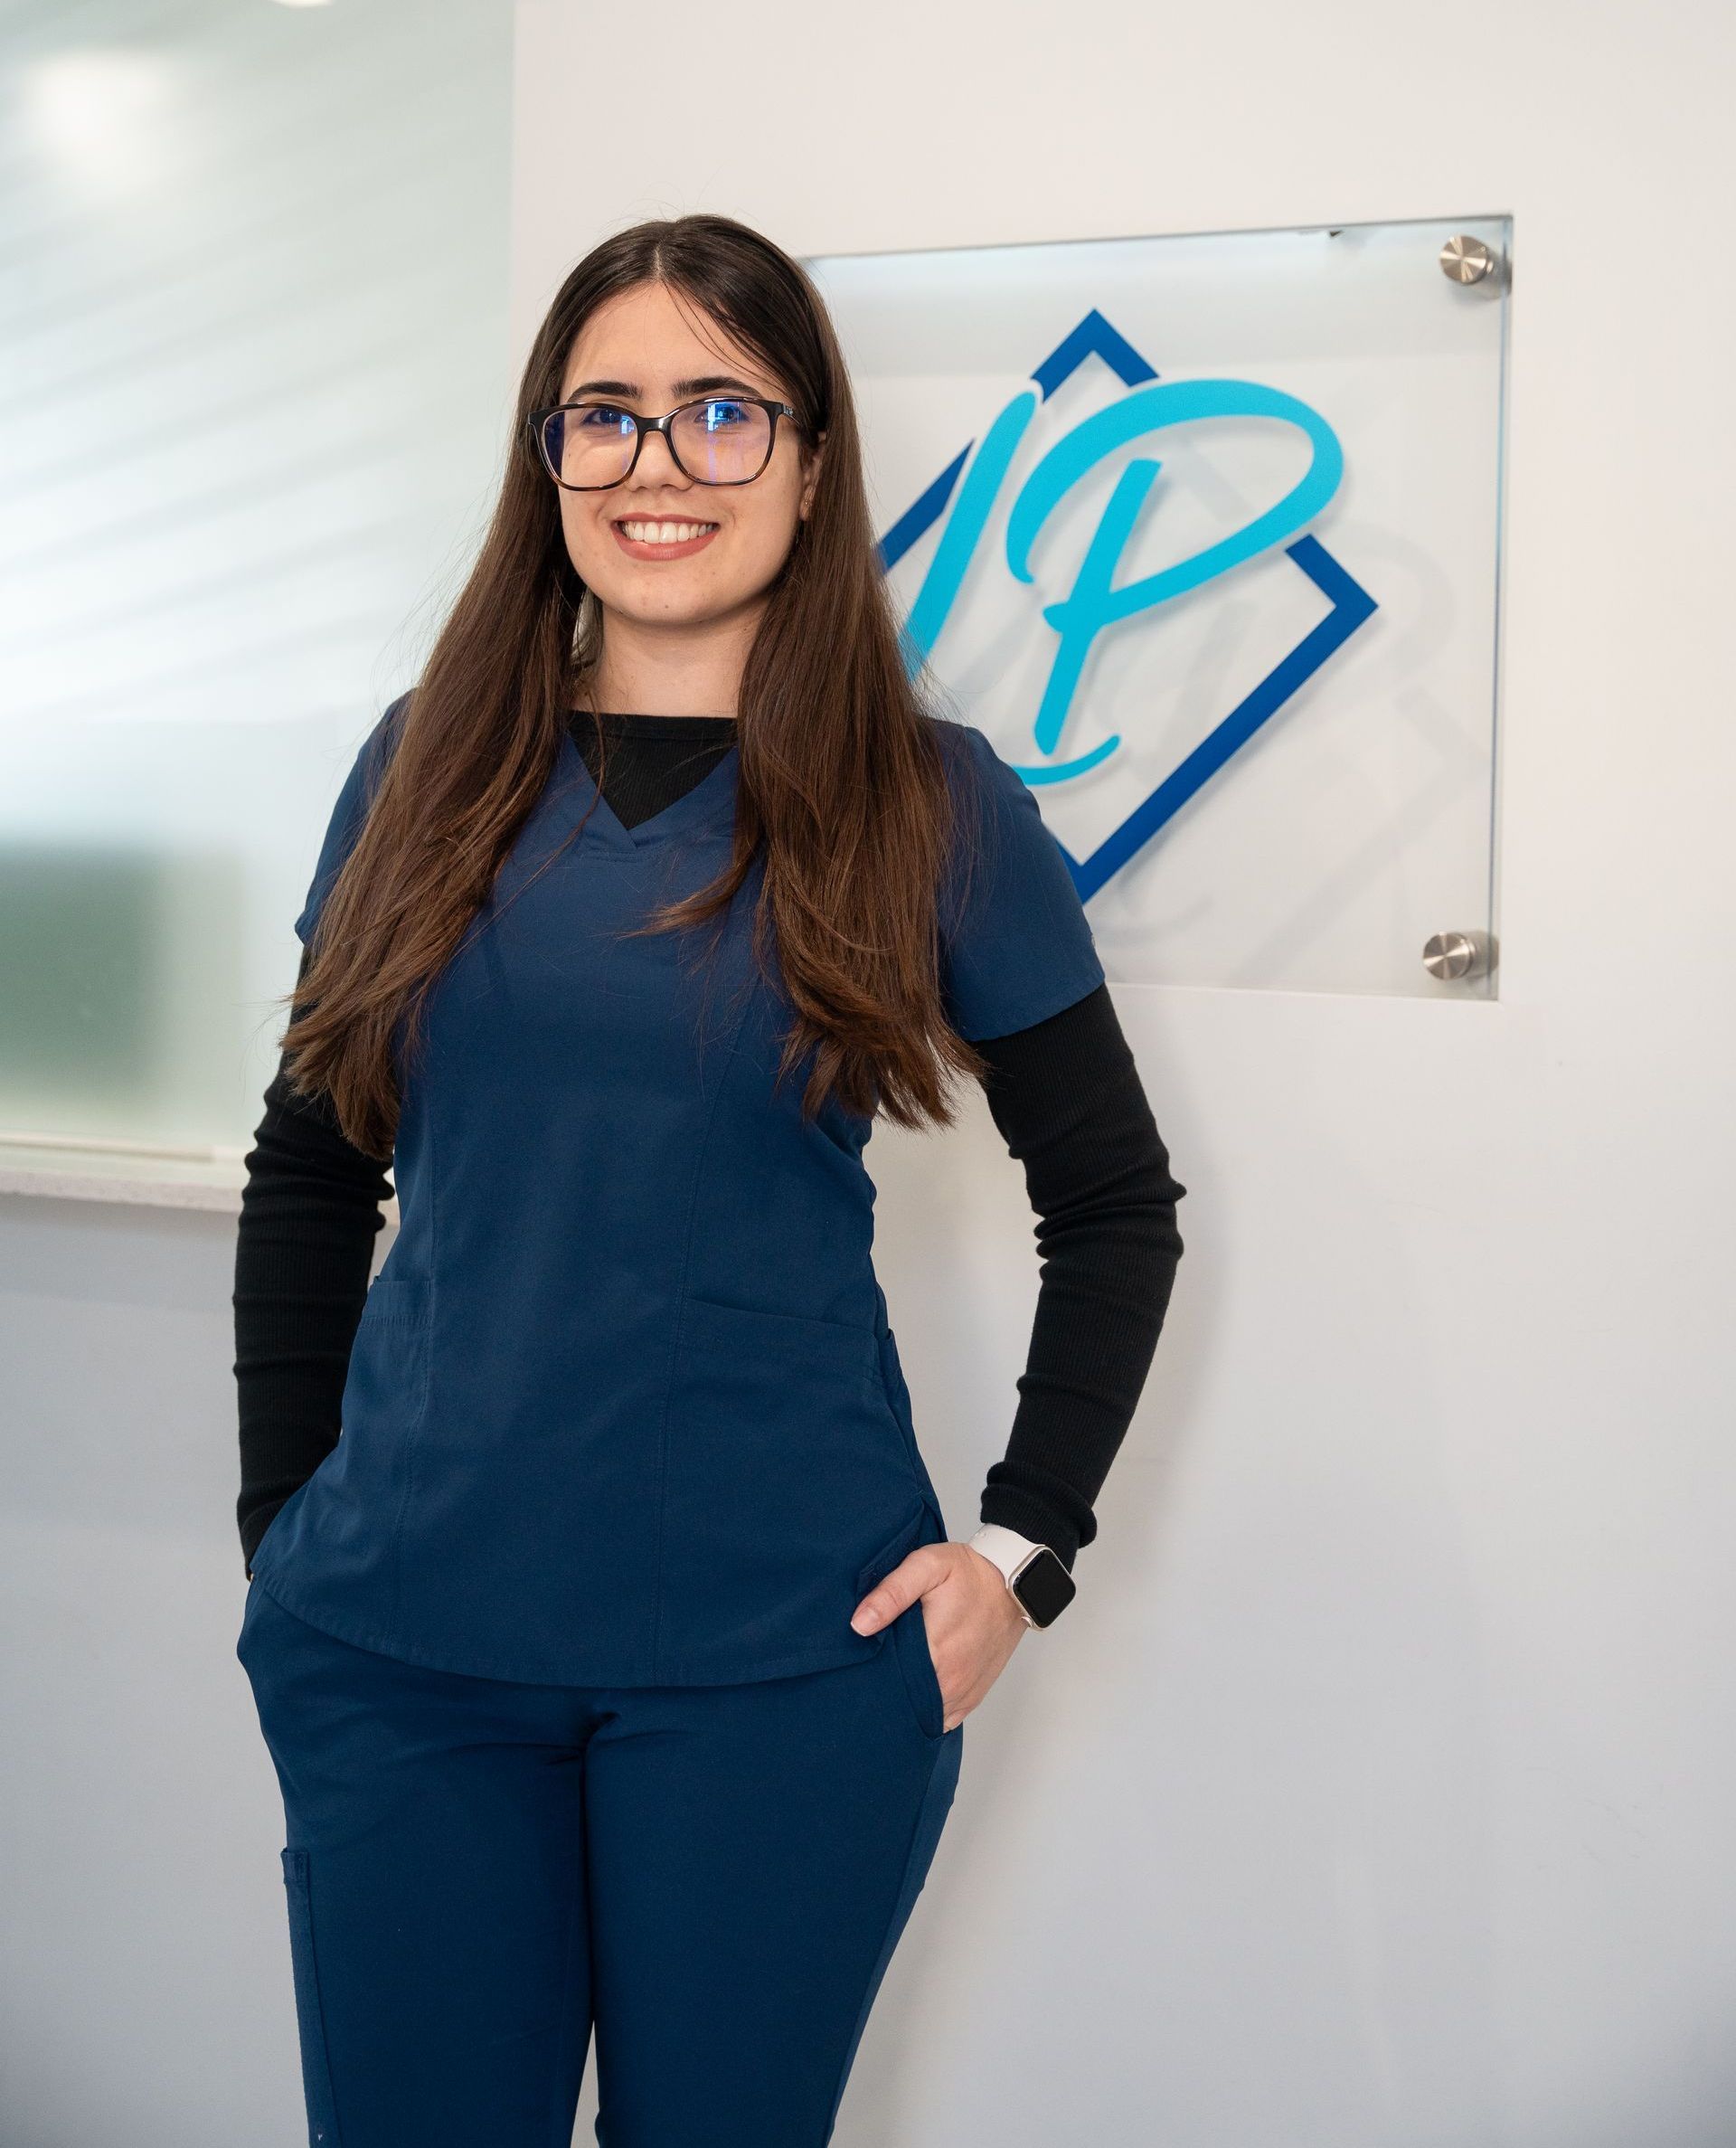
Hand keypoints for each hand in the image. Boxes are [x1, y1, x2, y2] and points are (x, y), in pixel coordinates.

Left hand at [849, 1540, 1027, 1731]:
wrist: (1013, 1585)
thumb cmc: (970, 1574)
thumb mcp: (928, 1566)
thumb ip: (892, 1592)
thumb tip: (860, 1624)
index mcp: (935, 1651)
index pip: (887, 1680)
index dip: (869, 1673)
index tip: (861, 1661)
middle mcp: (950, 1680)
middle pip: (902, 1700)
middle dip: (884, 1688)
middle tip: (875, 1665)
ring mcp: (962, 1693)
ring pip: (921, 1714)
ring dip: (905, 1701)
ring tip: (894, 1676)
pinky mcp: (971, 1697)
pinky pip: (941, 1719)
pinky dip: (926, 1710)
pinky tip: (915, 1691)